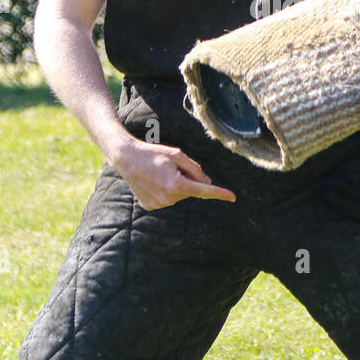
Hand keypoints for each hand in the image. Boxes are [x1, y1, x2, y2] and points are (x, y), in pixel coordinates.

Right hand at [110, 137, 235, 210]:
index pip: (204, 191)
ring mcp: (159, 204)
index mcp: (177, 184)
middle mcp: (169, 198)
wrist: (126, 159)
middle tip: (170, 167)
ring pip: (178, 195)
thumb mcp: (177, 155)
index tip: (233, 198)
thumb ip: (194, 168)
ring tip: (159, 173)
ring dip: (175, 185)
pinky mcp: (150, 206)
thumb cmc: (153, 153)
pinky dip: (164, 190)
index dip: (220, 194)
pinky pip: (166, 199)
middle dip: (187, 179)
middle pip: (189, 190)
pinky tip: (153, 181)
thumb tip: (207, 182)